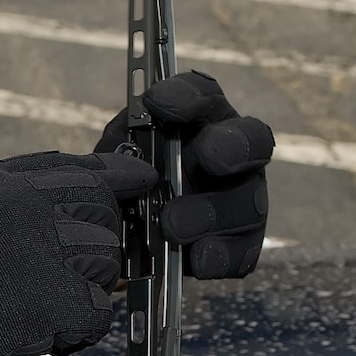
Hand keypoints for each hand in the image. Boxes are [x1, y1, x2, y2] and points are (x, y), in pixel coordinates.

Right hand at [0, 151, 157, 355]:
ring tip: (36, 304)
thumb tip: (55, 209)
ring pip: (107, 259)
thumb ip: (0, 205)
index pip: (74, 166)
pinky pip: (98, 310)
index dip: (110, 177)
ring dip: (85, 285)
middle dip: (96, 238)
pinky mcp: (54, 301)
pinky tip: (39, 330)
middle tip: (63, 271)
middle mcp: (21, 206)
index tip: (135, 180)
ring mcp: (42, 251)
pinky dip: (78, 327)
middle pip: (101, 208)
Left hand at [95, 71, 273, 279]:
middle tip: (210, 157)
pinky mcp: (238, 244)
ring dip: (212, 213)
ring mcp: (240, 199)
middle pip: (250, 141)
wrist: (110, 242)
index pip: (202, 96)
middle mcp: (228, 154)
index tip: (157, 102)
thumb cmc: (114, 187)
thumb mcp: (105, 166)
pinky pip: (242, 251)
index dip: (186, 95)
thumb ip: (114, 158)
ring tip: (173, 227)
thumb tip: (122, 163)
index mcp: (195, 121)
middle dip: (232, 146)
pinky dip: (220, 256)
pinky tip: (199, 259)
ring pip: (248, 202)